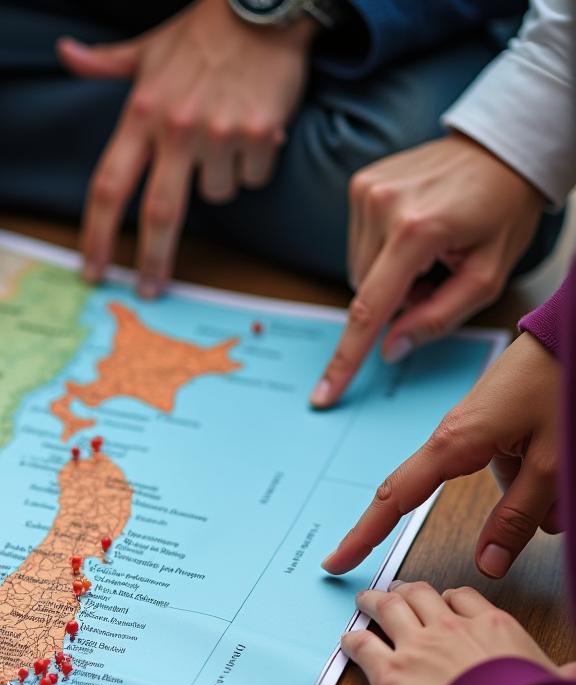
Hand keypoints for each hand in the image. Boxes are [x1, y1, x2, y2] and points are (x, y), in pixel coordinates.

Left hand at [58, 0, 314, 296]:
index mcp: (142, 114)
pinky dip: (252, 164)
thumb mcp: (148, 48)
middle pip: (159, 215)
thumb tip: (65, 52)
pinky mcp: (258, 136)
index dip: (96, 234)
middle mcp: (176, 128)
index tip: (92, 269)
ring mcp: (219, 134)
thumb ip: (104, 62)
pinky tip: (254, 130)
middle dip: (153, 261)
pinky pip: (250, 178)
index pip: (109, 186)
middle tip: (150, 289)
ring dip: (218, 180)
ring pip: (215, 194)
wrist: (263, 5)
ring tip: (224, 137)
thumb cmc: (202, 33)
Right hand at [311, 132, 543, 407]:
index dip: (346, 359)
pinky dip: (381, 251)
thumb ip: (437, 318)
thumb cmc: (503, 210)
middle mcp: (382, 206)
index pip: (370, 309)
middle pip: (365, 290)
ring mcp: (366, 191)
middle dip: (394, 299)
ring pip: (358, 269)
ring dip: (386, 275)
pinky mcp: (360, 184)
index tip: (325, 392)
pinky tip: (411, 233)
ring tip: (426, 251)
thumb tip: (389, 348)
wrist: (502, 147)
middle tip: (434, 278)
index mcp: (417, 230)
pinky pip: (357, 242)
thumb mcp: (487, 275)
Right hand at [322, 333, 560, 578]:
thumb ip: (518, 517)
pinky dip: (528, 481)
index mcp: (452, 444)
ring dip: (516, 499)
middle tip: (382, 551)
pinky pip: (500, 466)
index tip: (337, 561)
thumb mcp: (550, 464)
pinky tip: (561, 475)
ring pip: (480, 484)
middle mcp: (450, 437)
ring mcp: (469, 429)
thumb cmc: (561, 383)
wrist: (573, 333)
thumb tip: (488, 564)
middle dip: (411, 522)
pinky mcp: (490, 424)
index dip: (364, 535)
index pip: (394, 501)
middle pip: (421, 495)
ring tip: (558, 496)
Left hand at [342, 581, 559, 684]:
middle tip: (395, 591)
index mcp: (491, 625)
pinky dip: (353, 640)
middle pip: (419, 594)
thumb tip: (574, 675)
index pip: (462, 597)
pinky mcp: (390, 672)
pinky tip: (348, 639)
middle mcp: (449, 628)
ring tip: (364, 600)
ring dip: (372, 602)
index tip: (440, 601)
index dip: (446, 598)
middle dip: (405, 590)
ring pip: (386, 608)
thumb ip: (563, 674)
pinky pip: (363, 645)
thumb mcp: (558, 682)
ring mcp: (415, 647)